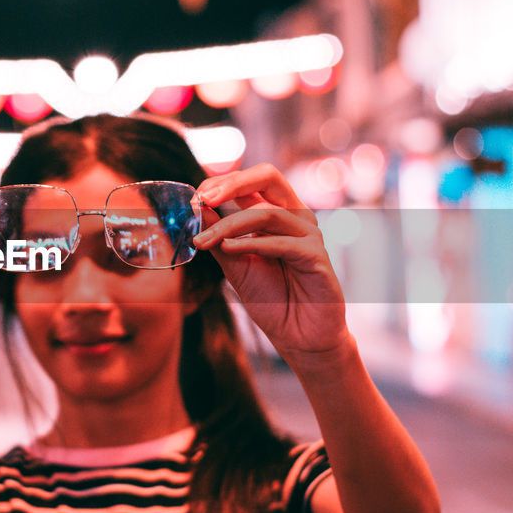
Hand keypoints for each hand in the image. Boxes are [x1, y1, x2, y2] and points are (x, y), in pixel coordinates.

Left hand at [191, 163, 349, 360]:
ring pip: (266, 213)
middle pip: (268, 177)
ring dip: (230, 225)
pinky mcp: (316, 254)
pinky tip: (228, 249)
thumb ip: (219, 236)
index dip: (223, 183)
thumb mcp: (235, 264)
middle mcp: (296, 216)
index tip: (196, 198)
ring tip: (205, 241)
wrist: (297, 336)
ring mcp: (309, 233)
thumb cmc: (271, 298)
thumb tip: (198, 207)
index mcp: (278, 213)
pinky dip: (250, 243)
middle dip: (233, 183)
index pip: (252, 181)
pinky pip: (281, 242)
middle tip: (204, 198)